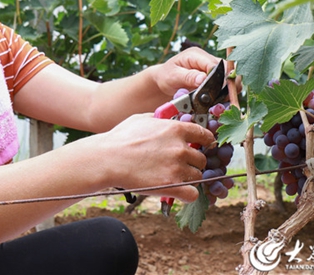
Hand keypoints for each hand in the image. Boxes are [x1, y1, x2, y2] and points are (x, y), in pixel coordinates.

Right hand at [97, 113, 215, 202]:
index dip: (205, 142)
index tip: (202, 147)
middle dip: (193, 162)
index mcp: (176, 129)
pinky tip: (179, 192)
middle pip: (202, 159)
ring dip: (189, 178)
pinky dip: (187, 195)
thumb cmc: (120, 138)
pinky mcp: (171, 186)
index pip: (205, 135)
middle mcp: (180, 148)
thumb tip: (168, 118)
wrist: (108, 159)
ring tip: (175, 178)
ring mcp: (177, 168)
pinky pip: (193, 194)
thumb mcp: (142, 119)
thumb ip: (160, 119)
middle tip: (181, 165)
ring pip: (199, 176)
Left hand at [153, 47, 222, 96]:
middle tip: (222, 99)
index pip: (213, 64)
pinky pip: (226, 81)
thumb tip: (203, 79)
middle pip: (226, 68)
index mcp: (196, 54)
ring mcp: (211, 66)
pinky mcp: (214, 74)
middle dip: (226, 84)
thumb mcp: (173, 76)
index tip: (217, 92)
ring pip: (229, 75)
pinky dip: (226, 91)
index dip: (218, 78)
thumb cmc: (166, 76)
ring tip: (222, 100)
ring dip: (228, 88)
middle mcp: (206, 58)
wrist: (164, 79)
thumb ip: (187, 77)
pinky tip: (221, 100)